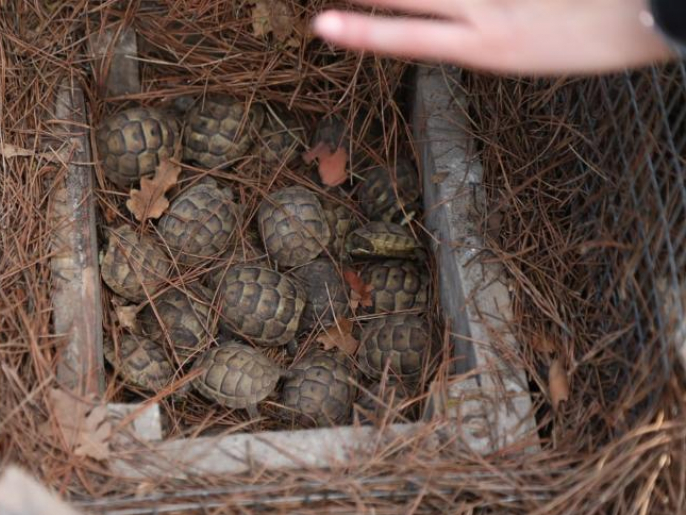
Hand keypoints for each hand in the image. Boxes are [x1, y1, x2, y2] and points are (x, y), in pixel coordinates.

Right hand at [313, 0, 674, 73]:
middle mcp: (488, 13)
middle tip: (336, 4)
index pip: (407, 36)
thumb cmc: (593, 40)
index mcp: (488, 48)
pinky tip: (450, 7)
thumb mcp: (525, 51)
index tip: (322, 24)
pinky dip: (456, 4)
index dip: (363, 32)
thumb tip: (444, 11)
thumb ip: (483, 32)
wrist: (650, 12)